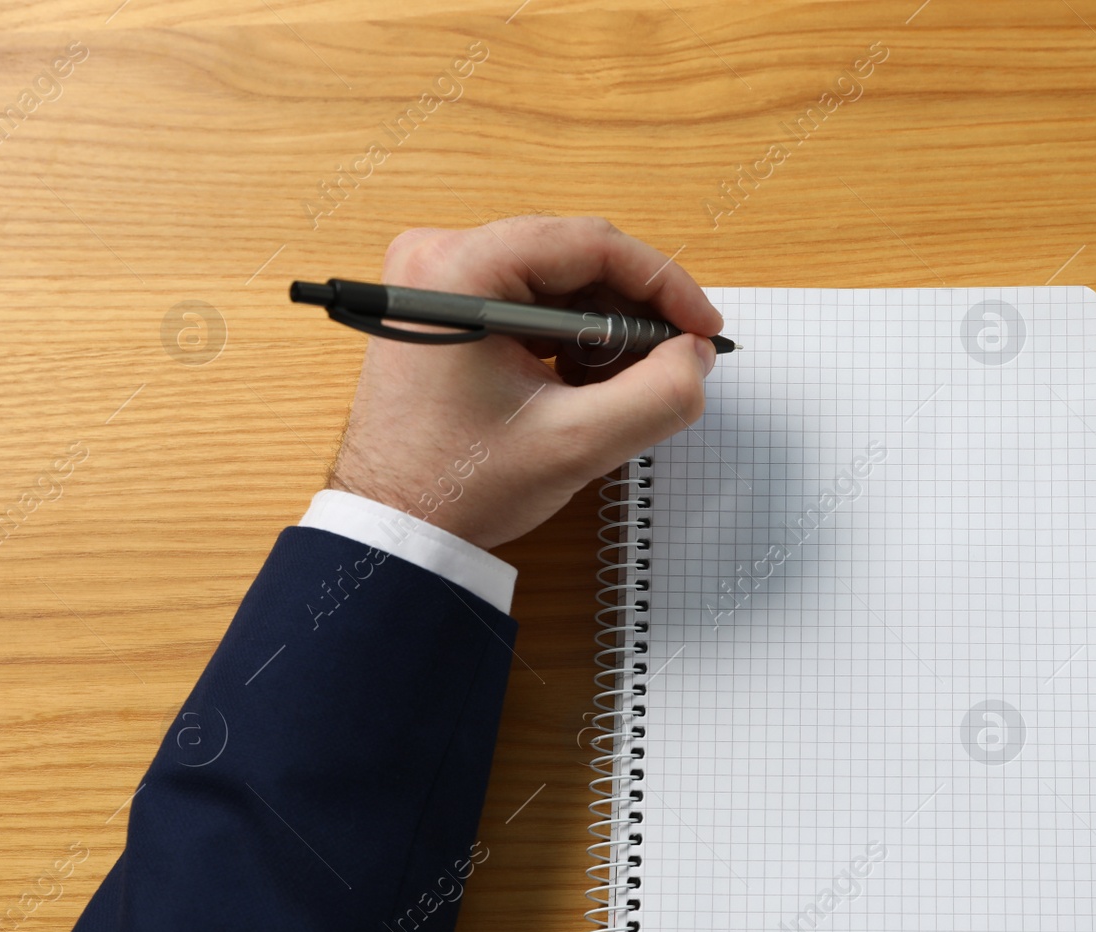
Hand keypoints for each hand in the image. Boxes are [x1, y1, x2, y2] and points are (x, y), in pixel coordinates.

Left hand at [326, 216, 722, 548]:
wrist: (393, 524)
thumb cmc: (457, 484)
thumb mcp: (577, 443)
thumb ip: (658, 396)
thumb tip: (696, 356)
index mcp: (461, 270)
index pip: (591, 244)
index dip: (663, 285)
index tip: (702, 329)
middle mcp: (442, 256)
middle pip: (575, 258)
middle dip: (634, 313)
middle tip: (674, 363)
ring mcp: (439, 279)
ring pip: (558, 281)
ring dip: (605, 330)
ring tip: (621, 388)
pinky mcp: (446, 307)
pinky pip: (531, 301)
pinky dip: (572, 338)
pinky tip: (585, 386)